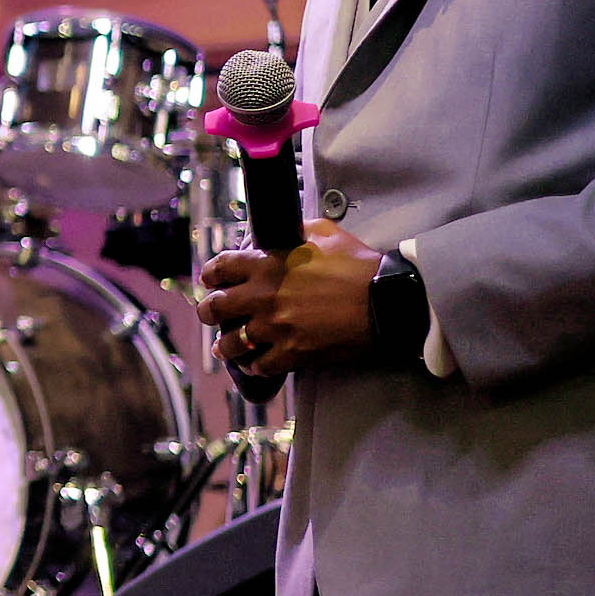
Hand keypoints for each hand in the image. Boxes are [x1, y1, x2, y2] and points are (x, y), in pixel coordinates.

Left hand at [196, 219, 384, 378]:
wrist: (385, 300)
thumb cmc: (358, 265)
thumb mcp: (324, 233)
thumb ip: (295, 230)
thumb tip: (284, 231)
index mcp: (266, 265)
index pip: (221, 267)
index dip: (211, 274)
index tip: (209, 280)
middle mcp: (263, 296)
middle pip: (216, 308)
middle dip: (209, 311)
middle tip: (209, 314)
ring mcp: (276, 327)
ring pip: (233, 343)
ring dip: (226, 345)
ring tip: (224, 348)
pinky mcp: (293, 352)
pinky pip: (262, 365)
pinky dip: (256, 365)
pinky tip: (255, 363)